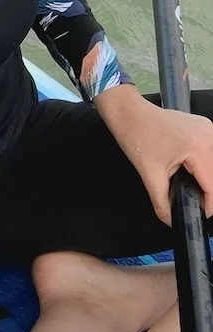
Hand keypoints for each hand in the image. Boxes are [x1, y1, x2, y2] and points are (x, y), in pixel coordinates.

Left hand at [98, 85, 212, 224]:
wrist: (127, 111)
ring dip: (207, 179)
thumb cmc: (136, 136)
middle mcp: (209, 135)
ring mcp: (208, 129)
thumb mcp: (149, 174)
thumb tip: (170, 220)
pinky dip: (205, 165)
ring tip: (194, 190)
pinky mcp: (204, 127)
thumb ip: (162, 202)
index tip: (203, 216)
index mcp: (199, 147)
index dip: (209, 205)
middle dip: (208, 192)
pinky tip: (193, 173)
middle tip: (196, 205)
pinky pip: (210, 152)